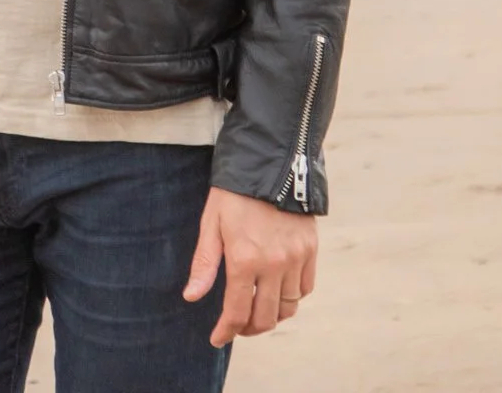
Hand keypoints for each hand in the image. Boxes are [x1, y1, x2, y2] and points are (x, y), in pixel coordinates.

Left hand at [184, 186, 318, 346]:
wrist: (270, 161)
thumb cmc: (234, 191)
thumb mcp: (212, 222)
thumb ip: (205, 263)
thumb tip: (191, 297)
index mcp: (245, 259)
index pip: (237, 312)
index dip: (226, 331)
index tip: (217, 338)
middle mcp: (273, 264)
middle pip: (266, 317)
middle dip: (249, 329)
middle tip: (237, 326)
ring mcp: (295, 258)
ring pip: (288, 307)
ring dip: (272, 315)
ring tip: (258, 310)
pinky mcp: (310, 249)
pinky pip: (304, 288)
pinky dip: (292, 297)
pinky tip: (278, 290)